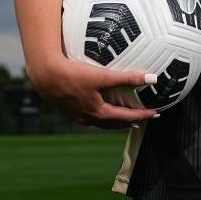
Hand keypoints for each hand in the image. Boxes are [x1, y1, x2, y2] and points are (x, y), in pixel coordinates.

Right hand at [30, 57, 159, 128]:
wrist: (45, 76)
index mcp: (99, 112)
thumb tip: (152, 78)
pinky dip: (102, 115)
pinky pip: (91, 117)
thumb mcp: (102, 76)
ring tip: (124, 118)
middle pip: (114, 124)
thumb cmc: (73, 75)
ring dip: (115, 121)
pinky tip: (100, 109)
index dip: (142, 115)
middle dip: (130, 121)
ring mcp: (78, 115)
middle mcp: (89, 118)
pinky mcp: (70, 109)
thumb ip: (128, 77)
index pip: (127, 117)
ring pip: (102, 122)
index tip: (155, 113)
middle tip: (143, 118)